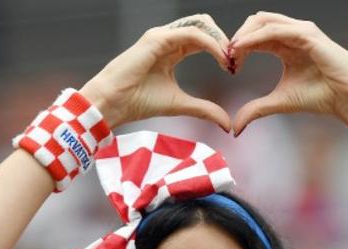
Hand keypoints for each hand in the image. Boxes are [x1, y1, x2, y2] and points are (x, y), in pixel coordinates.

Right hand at [80, 15, 231, 131]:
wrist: (113, 103)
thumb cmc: (138, 102)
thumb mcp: (180, 105)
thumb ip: (204, 110)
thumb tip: (227, 125)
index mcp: (171, 51)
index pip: (203, 39)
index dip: (221, 50)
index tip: (233, 69)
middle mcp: (167, 39)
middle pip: (205, 26)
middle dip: (224, 40)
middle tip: (235, 62)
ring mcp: (162, 36)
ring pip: (200, 25)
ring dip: (220, 40)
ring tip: (229, 60)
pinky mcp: (158, 38)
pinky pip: (192, 34)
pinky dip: (210, 44)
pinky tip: (221, 59)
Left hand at [229, 12, 347, 134]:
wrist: (347, 98)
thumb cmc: (320, 97)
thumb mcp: (280, 102)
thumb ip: (256, 109)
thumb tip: (235, 128)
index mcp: (285, 44)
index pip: (255, 35)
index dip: (238, 47)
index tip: (227, 66)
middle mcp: (292, 33)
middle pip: (256, 22)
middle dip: (237, 36)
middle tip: (225, 57)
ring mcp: (301, 31)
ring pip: (263, 20)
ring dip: (243, 35)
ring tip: (230, 52)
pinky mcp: (308, 34)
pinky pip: (275, 29)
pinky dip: (256, 37)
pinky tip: (242, 49)